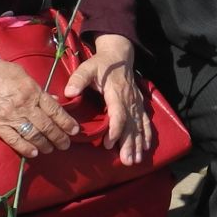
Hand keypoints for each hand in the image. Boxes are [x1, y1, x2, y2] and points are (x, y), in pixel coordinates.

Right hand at [0, 46, 80, 159]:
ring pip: (34, 136)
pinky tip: (34, 153)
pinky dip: (26, 148)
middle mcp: (24, 106)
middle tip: (66, 144)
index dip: (66, 122)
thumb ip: (38, 88)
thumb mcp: (21, 74)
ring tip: (52, 149)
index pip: (55, 110)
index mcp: (32, 91)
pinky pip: (15, 141)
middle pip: (47, 126)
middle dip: (59, 137)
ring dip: (46, 145)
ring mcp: (11, 117)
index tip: (74, 130)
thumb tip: (53, 99)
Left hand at [65, 38, 154, 164]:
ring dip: (138, 144)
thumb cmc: (101, 64)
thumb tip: (69, 93)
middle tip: (126, 161)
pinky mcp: (139, 104)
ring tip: (135, 160)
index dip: (115, 130)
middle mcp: (129, 99)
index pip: (118, 114)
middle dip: (129, 144)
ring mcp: (136, 103)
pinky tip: (146, 147)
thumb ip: (78, 79)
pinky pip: (145, 121)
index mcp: (116, 92)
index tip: (109, 144)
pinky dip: (147, 135)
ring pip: (138, 126)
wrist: (119, 55)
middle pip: (130, 125)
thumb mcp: (87, 68)